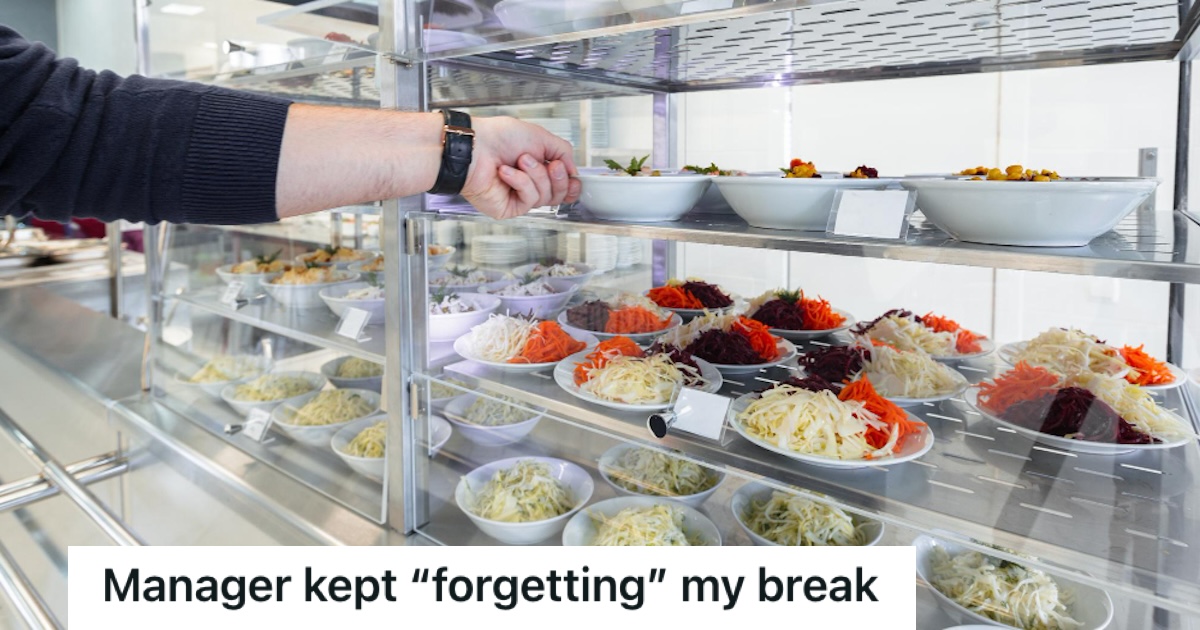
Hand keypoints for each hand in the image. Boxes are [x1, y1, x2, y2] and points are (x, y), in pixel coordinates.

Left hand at [460, 116, 581, 218]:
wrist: (474, 146)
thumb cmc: (498, 137)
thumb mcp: (540, 136)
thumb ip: (563, 151)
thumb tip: (572, 169)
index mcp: (538, 167)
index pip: (564, 185)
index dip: (571, 183)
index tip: (571, 174)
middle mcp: (530, 183)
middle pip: (560, 195)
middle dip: (557, 178)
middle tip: (549, 164)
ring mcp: (519, 197)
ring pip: (546, 197)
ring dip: (535, 175)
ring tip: (520, 161)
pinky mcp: (510, 208)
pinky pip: (529, 200)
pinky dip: (521, 182)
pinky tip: (506, 172)